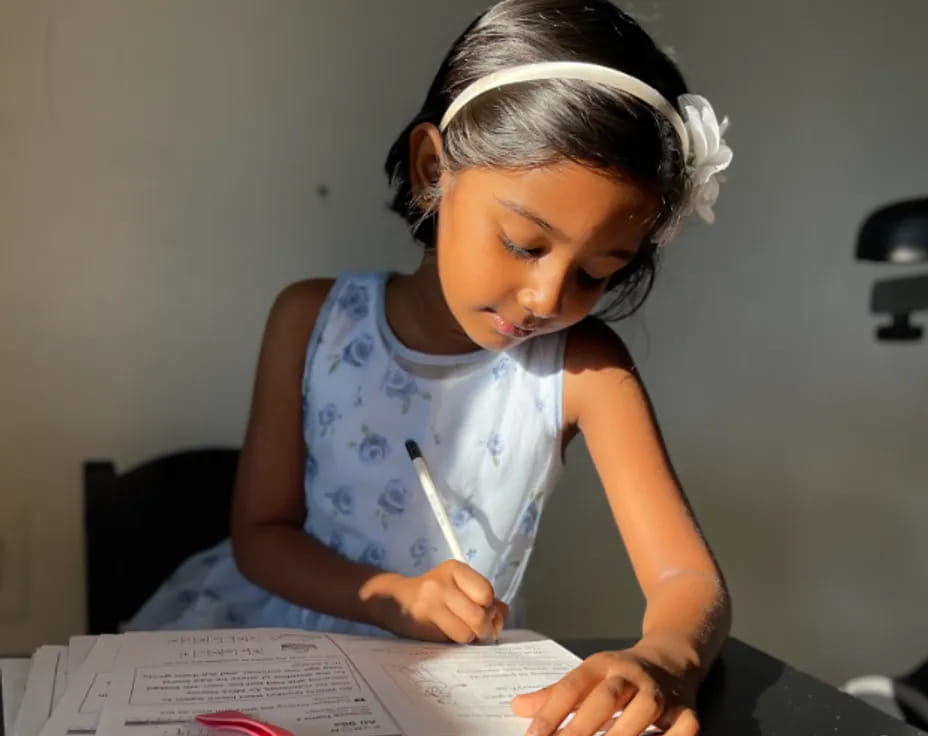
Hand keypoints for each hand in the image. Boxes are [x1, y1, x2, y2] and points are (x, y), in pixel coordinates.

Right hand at [380, 560, 507, 643]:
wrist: (394, 600)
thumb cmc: (432, 595)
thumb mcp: (458, 588)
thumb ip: (484, 599)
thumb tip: (502, 615)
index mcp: (455, 569)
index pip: (487, 593)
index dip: (490, 609)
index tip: (484, 612)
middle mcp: (442, 582)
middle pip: (480, 614)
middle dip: (484, 628)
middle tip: (478, 630)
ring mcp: (431, 601)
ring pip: (468, 631)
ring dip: (470, 637)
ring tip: (461, 631)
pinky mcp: (423, 620)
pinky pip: (452, 639)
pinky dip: (456, 641)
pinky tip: (448, 633)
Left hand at [511, 637, 700, 735]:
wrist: (673, 658)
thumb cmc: (621, 674)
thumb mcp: (589, 675)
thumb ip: (555, 695)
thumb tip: (516, 707)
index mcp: (602, 664)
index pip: (572, 686)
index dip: (551, 711)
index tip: (533, 735)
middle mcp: (631, 674)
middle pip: (606, 698)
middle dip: (582, 727)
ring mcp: (660, 692)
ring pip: (643, 710)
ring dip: (621, 734)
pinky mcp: (687, 709)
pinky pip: (682, 727)